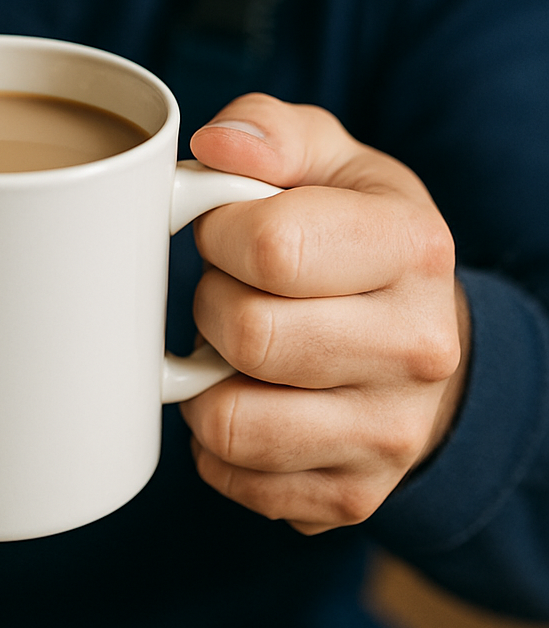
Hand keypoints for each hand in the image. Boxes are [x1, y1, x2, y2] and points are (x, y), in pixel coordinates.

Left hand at [180, 95, 469, 534]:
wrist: (422, 334)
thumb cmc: (356, 230)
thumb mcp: (328, 158)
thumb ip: (267, 131)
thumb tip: (213, 146)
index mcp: (412, 246)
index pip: (272, 248)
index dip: (219, 231)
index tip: (227, 227)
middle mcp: (418, 348)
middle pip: (248, 335)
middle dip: (211, 300)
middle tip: (229, 287)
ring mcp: (391, 434)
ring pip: (231, 422)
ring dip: (205, 376)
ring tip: (234, 343)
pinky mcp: (353, 497)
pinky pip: (231, 477)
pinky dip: (214, 438)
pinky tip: (246, 394)